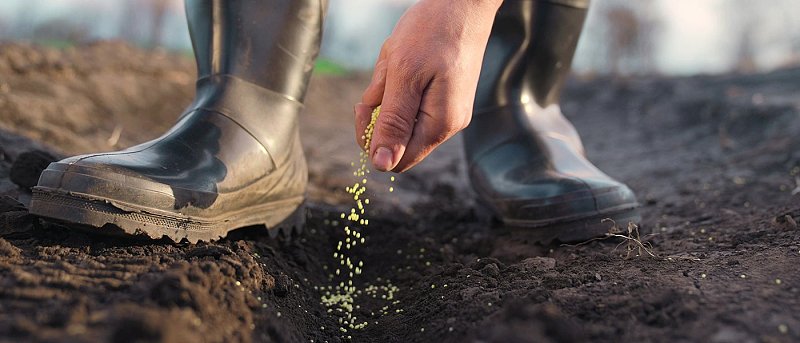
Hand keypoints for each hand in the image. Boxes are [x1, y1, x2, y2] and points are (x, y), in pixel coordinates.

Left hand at [355, 0, 502, 171]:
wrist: (464, 2)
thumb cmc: (434, 31)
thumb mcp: (403, 76)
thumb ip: (392, 123)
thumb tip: (382, 165)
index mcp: (439, 125)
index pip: (395, 160)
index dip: (372, 140)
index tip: (366, 106)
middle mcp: (448, 125)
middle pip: (398, 142)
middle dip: (380, 115)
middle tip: (381, 82)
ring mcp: (448, 112)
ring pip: (402, 120)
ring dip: (389, 96)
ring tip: (398, 64)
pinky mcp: (446, 98)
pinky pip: (412, 104)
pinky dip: (400, 86)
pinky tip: (406, 63)